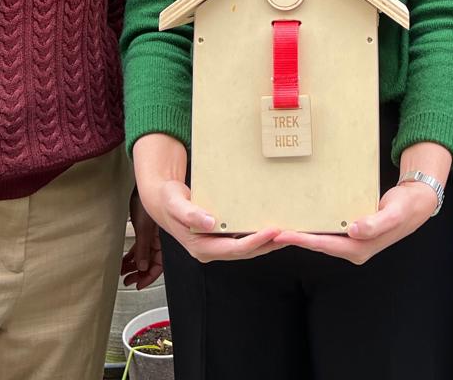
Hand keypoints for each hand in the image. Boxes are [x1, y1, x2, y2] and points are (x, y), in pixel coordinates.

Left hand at [121, 188, 164, 288]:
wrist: (146, 185)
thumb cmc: (150, 200)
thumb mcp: (145, 227)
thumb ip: (144, 247)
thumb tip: (142, 266)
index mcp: (163, 240)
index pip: (159, 265)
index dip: (149, 277)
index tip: (139, 284)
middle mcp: (158, 240)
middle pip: (150, 262)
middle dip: (139, 274)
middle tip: (128, 280)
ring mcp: (152, 235)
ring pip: (143, 255)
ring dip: (133, 265)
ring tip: (122, 271)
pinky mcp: (145, 229)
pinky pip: (139, 247)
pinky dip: (132, 254)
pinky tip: (124, 258)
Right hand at [131, 133, 281, 263]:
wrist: (163, 201)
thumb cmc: (169, 201)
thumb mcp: (175, 203)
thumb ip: (190, 213)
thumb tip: (209, 223)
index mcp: (200, 247)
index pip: (233, 248)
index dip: (254, 242)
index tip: (272, 231)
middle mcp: (210, 250)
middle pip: (245, 252)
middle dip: (268, 245)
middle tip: (289, 234)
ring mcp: (216, 245)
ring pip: (246, 249)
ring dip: (267, 243)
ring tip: (288, 233)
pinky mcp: (220, 238)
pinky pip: (242, 240)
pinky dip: (258, 236)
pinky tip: (271, 229)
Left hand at [274, 177, 436, 263]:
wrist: (416, 203)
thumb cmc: (405, 207)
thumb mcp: (393, 213)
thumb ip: (376, 223)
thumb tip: (354, 231)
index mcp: (361, 248)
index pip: (326, 245)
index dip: (303, 240)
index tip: (284, 234)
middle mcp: (355, 249)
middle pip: (320, 245)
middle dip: (297, 239)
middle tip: (272, 231)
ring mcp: (354, 242)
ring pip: (323, 240)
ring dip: (304, 234)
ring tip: (282, 226)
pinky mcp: (353, 233)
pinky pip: (330, 232)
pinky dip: (315, 227)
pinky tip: (304, 219)